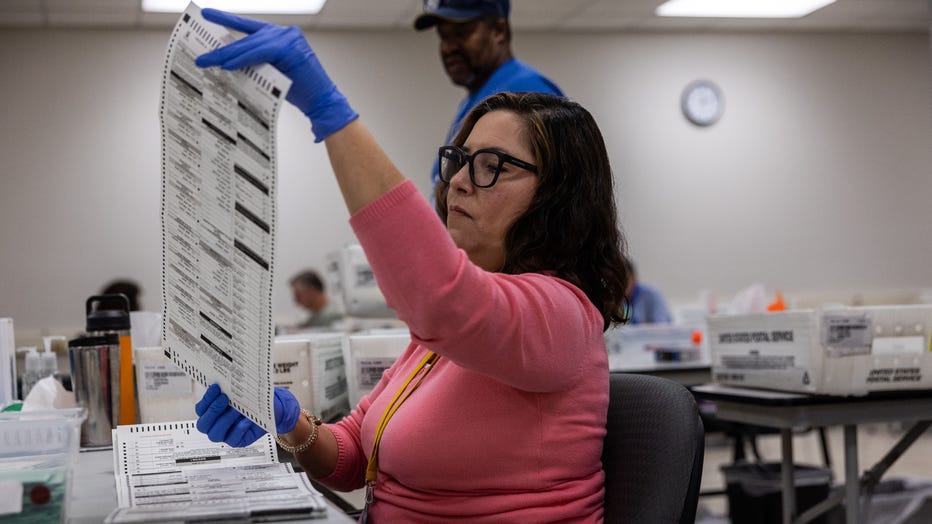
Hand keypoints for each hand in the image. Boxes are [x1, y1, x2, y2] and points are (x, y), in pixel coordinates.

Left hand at [195, 8, 357, 141]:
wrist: (321, 102)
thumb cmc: (299, 91)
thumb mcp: (272, 72)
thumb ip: (255, 63)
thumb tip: (227, 64)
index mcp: (280, 37)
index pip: (248, 27)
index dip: (226, 20)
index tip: (206, 15)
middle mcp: (285, 33)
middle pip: (247, 37)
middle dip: (223, 47)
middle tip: (202, 55)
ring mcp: (289, 38)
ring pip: (251, 44)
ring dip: (229, 55)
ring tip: (209, 62)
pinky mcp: (290, 49)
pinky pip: (260, 52)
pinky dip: (243, 59)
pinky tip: (228, 65)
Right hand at [195, 384, 301, 446]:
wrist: (272, 408)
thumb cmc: (252, 399)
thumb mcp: (240, 392)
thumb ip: (229, 389)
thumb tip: (222, 381)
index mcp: (210, 412)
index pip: (200, 409)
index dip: (206, 399)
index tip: (216, 387)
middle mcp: (215, 425)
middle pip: (203, 424)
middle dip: (213, 411)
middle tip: (224, 398)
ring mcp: (225, 435)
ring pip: (216, 434)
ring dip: (225, 420)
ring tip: (236, 410)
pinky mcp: (237, 441)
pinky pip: (233, 439)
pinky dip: (239, 429)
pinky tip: (246, 421)